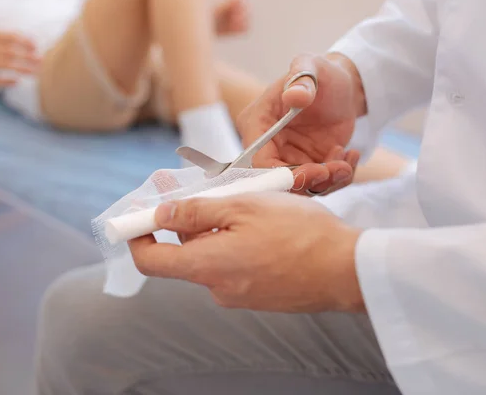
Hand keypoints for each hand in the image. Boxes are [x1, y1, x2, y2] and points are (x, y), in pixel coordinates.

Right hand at [0, 30, 39, 85]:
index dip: (24, 42)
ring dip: (22, 69)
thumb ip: (13, 37)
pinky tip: (17, 82)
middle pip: (10, 53)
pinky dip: (6, 81)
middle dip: (27, 58)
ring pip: (5, 65)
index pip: (10, 37)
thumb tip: (34, 43)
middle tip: (42, 61)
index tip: (36, 47)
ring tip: (36, 73)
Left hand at [128, 192, 363, 312]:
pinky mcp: (261, 296)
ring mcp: (241, 295)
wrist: (347, 269)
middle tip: (216, 190)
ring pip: (216, 255)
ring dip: (224, 229)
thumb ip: (196, 211)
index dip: (138, 237)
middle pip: (188, 252)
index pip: (151, 261)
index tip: (140, 215)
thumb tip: (161, 213)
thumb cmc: (299, 233)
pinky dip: (242, 244)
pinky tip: (270, 228)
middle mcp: (218, 288)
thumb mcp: (244, 207)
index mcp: (207, 266)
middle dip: (195, 221)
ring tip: (255, 205)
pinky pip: (238, 266)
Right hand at [237, 53, 366, 195]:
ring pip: (303, 187)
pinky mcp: (308, 166)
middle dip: (312, 180)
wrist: (343, 87)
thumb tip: (294, 96)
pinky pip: (321, 184)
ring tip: (347, 158)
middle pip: (279, 180)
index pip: (258, 160)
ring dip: (330, 180)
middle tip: (339, 168)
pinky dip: (340, 176)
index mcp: (257, 123)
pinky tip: (351, 155)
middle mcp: (268, 146)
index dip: (283, 174)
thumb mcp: (312, 67)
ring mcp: (288, 159)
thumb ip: (301, 79)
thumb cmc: (322, 73)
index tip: (316, 171)